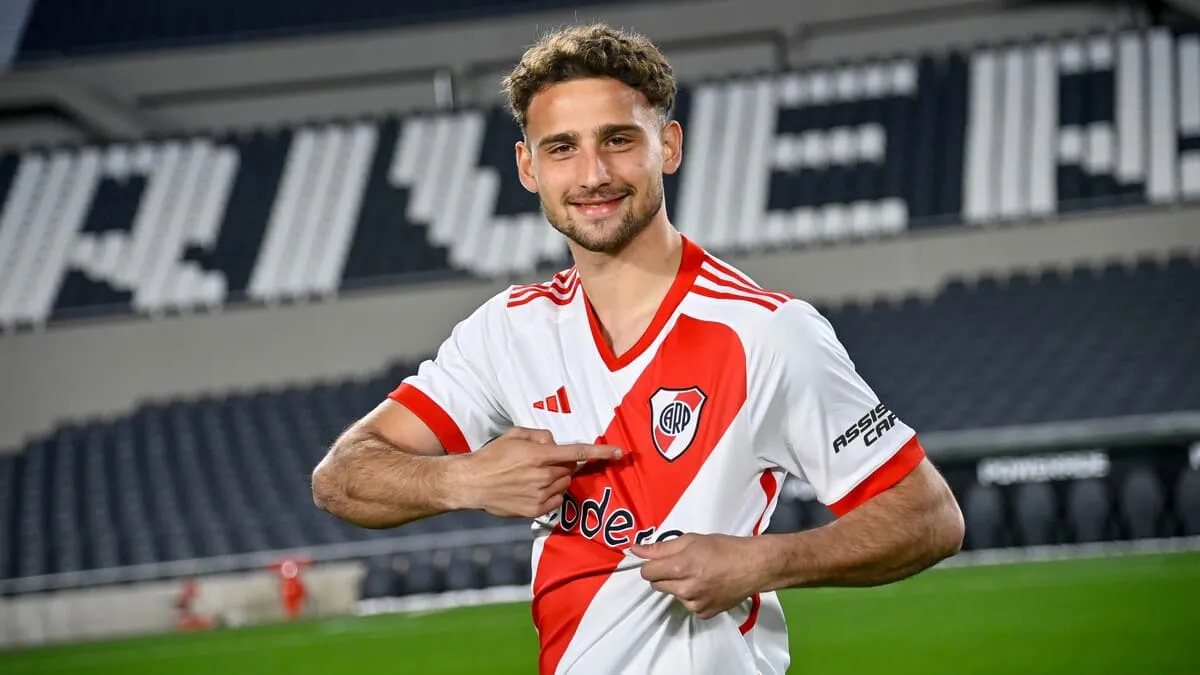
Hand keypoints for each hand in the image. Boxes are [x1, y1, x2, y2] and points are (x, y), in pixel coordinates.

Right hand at [456, 427, 621, 518]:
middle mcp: (543, 476)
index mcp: (539, 455)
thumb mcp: (515, 435)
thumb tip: (555, 443)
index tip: (619, 452)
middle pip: (570, 469)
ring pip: (564, 485)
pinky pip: (556, 501)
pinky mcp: (535, 510)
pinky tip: (533, 489)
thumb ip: (540, 435)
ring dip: (557, 479)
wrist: (471, 483)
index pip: (578, 452)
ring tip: (533, 477)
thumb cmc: (492, 456)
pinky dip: (551, 494)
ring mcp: (540, 495)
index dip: (601, 452)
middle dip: (563, 464)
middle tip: (544, 462)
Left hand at [632, 533, 767, 619]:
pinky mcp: (703, 613)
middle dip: (663, 574)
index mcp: (680, 567)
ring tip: (699, 574)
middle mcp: (685, 589)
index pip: (647, 573)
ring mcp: (694, 604)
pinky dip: (693, 597)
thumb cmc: (724, 548)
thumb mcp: (691, 540)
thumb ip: (661, 547)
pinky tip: (707, 586)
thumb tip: (636, 549)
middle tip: (682, 565)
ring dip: (679, 586)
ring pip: (673, 595)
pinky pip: (688, 605)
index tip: (658, 560)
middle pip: (656, 585)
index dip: (650, 564)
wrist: (753, 566)